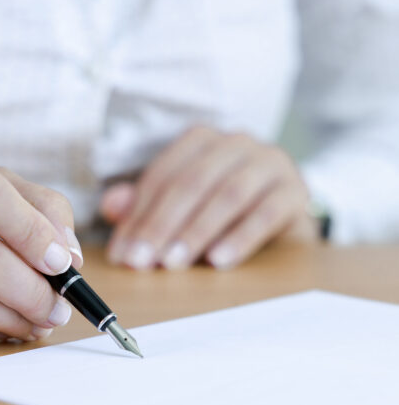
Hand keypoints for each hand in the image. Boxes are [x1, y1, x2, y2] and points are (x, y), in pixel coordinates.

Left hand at [101, 127, 317, 269]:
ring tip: (174, 263)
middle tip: (142, 262)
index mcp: (201, 140)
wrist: (283, 210)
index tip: (122, 254)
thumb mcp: (181, 204)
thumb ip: (145, 203)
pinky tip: (219, 261)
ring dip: (196, 231)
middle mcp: (234, 143)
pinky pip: (267, 212)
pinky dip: (240, 237)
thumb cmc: (222, 207)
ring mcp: (268, 162)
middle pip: (191, 182)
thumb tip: (111, 206)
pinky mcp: (294, 190)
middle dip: (162, 225)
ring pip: (227, 194)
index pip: (162, 175)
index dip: (138, 215)